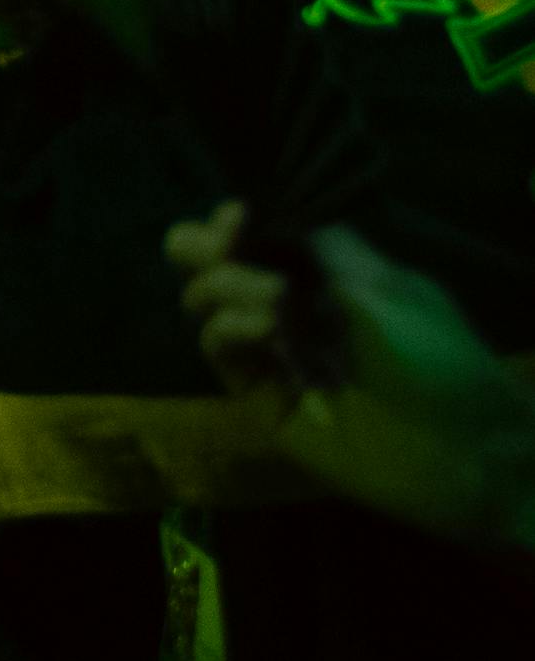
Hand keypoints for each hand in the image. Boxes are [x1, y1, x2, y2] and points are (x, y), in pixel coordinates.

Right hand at [170, 205, 534, 548]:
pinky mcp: (257, 395)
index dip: (232, 221)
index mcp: (323, 275)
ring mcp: (269, 351)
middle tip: (226, 249)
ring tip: (274, 299)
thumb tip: (265, 210)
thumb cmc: (438, 359)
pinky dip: (232, 326)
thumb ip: (322, 246)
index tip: (237, 217)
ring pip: (203, 301)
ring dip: (229, 286)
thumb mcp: (387, 288)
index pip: (255, 234)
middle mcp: (288, 307)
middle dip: (204, 248)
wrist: (458, 449)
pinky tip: (267, 328)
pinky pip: (219, 347)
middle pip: (207, 263)